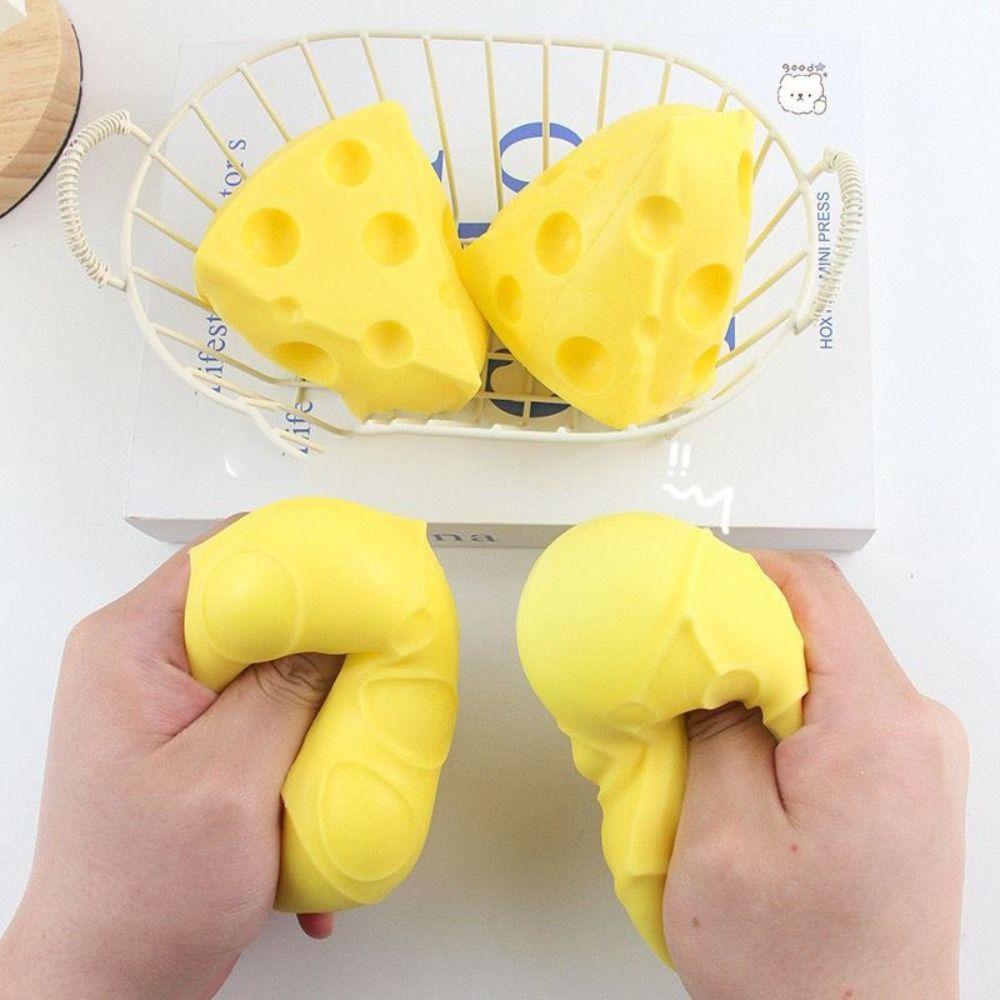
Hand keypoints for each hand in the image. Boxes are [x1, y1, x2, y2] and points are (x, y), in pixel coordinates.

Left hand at [0, 532, 340, 999]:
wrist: (114, 977)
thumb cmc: (137, 898)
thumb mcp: (227, 782)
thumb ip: (287, 691)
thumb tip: (343, 628)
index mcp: (129, 650)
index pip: (227, 559)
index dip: (304, 558)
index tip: (365, 571)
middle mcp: (146, 665)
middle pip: (256, 606)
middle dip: (324, 629)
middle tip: (378, 642)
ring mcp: (174, 702)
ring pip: (271, 657)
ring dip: (320, 689)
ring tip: (357, 716)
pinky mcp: (202, 737)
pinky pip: (270, 704)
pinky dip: (307, 730)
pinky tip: (325, 768)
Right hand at [663, 552, 968, 999]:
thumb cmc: (804, 973)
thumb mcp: (721, 838)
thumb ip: (710, 725)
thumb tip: (700, 656)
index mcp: (876, 729)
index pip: (810, 591)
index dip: (734, 575)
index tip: (679, 593)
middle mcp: (914, 730)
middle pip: (818, 622)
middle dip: (734, 632)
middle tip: (674, 666)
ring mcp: (915, 753)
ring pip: (822, 664)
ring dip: (752, 677)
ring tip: (697, 721)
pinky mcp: (902, 777)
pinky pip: (835, 706)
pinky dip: (777, 710)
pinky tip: (736, 752)